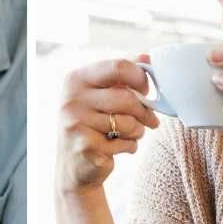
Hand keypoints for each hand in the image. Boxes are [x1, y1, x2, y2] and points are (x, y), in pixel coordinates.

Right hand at [56, 56, 159, 194]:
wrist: (74, 167)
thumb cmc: (93, 125)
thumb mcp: (101, 95)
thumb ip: (122, 75)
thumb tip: (148, 57)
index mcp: (76, 79)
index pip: (118, 66)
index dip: (140, 78)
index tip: (146, 90)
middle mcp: (71, 98)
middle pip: (126, 97)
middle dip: (145, 112)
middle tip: (151, 121)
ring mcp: (75, 123)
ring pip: (128, 122)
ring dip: (138, 131)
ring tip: (131, 134)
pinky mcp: (85, 147)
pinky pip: (124, 143)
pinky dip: (130, 147)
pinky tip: (119, 148)